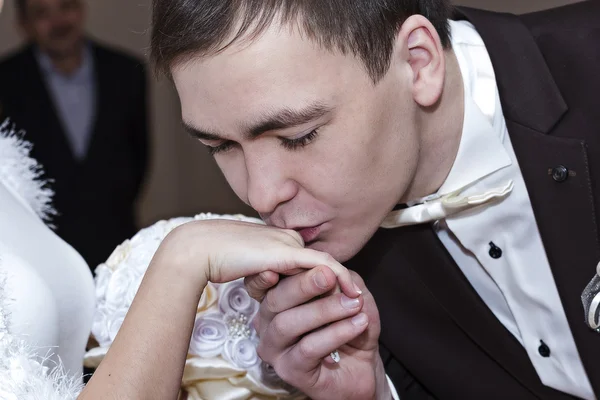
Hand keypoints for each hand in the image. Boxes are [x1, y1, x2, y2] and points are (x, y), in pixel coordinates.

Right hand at [155, 219, 360, 296]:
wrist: (200, 247)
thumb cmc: (216, 257)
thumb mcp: (244, 265)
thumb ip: (262, 273)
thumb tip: (272, 284)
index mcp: (277, 241)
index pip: (308, 260)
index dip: (325, 278)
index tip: (340, 294)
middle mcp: (287, 239)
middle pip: (321, 262)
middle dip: (342, 281)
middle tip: (359, 297)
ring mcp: (289, 244)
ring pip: (327, 264)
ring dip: (346, 282)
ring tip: (360, 298)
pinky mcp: (288, 253)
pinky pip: (325, 266)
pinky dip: (341, 279)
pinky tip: (353, 293)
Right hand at [246, 266, 390, 399]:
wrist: (363, 366)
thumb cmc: (350, 327)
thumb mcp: (349, 294)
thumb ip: (339, 280)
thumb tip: (329, 272)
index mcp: (276, 300)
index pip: (268, 282)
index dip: (269, 272)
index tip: (292, 258)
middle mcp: (268, 323)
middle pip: (274, 300)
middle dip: (303, 285)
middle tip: (329, 275)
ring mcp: (275, 349)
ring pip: (288, 323)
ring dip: (324, 310)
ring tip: (353, 304)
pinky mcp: (290, 370)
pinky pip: (308, 348)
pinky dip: (336, 333)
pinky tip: (358, 324)